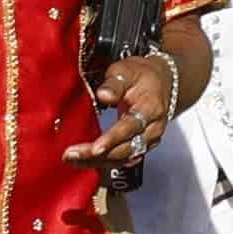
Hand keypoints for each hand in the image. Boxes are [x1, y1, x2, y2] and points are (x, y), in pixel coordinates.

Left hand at [69, 48, 175, 168]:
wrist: (161, 83)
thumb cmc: (140, 76)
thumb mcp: (127, 71)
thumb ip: (115, 83)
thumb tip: (103, 95)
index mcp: (151, 108)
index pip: (131, 127)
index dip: (112, 139)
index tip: (95, 148)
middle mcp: (153, 129)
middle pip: (126, 149)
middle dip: (98, 155)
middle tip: (71, 155)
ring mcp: (148, 141)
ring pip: (123, 158)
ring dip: (97, 162)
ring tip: (72, 159)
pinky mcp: (141, 147)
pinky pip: (122, 160)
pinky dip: (103, 162)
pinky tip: (84, 161)